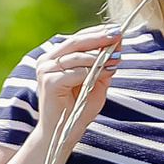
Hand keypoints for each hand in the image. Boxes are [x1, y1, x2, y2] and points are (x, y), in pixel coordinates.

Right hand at [34, 25, 126, 151]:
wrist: (63, 133)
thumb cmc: (78, 109)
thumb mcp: (96, 83)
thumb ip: (103, 65)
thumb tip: (117, 46)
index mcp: (56, 57)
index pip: (78, 39)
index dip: (97, 32)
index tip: (117, 30)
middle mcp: (48, 60)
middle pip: (76, 42)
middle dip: (99, 37)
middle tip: (117, 34)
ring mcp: (46, 70)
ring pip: (77, 56)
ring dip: (99, 56)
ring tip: (117, 58)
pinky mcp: (49, 82)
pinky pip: (74, 72)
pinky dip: (92, 70)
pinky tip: (107, 71)